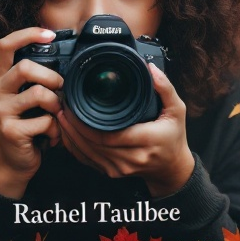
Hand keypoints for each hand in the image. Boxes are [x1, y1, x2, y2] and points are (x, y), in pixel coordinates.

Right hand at [0, 27, 62, 198]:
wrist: (15, 162)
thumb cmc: (28, 124)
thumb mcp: (28, 98)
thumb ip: (38, 79)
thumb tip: (68, 62)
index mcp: (1, 78)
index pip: (5, 45)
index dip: (27, 34)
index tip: (49, 35)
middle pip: (25, 67)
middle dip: (51, 76)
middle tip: (60, 88)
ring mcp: (1, 111)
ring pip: (38, 93)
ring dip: (56, 104)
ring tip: (56, 114)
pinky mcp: (10, 130)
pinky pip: (45, 121)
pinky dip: (56, 129)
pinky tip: (51, 136)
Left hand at [57, 63, 194, 196]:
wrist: (172, 168)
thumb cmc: (174, 137)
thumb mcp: (177, 109)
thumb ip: (165, 88)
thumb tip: (150, 68)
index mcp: (147, 140)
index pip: (110, 135)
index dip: (87, 123)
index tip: (75, 106)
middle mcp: (132, 158)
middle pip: (94, 144)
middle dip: (74, 126)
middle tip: (63, 107)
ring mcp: (120, 168)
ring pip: (88, 154)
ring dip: (71, 136)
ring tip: (61, 117)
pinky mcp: (112, 172)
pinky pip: (88, 161)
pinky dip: (75, 148)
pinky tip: (67, 134)